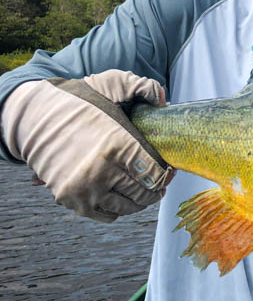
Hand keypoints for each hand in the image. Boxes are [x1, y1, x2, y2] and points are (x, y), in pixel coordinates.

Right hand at [1, 70, 173, 221]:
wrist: (35, 120)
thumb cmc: (79, 104)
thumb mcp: (110, 86)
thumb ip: (141, 87)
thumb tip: (163, 100)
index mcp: (115, 144)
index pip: (154, 173)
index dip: (166, 174)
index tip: (169, 171)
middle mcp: (100, 170)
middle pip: (143, 193)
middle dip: (156, 189)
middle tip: (160, 182)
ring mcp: (84, 189)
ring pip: (127, 207)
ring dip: (139, 201)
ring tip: (143, 189)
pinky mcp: (71, 200)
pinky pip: (107, 214)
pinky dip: (118, 208)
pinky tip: (121, 195)